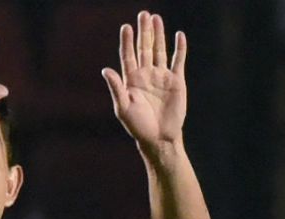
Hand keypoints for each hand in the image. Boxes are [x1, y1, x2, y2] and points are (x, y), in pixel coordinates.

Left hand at [102, 11, 188, 146]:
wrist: (159, 138)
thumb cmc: (138, 125)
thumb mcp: (123, 108)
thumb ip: (116, 88)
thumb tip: (105, 69)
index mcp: (131, 79)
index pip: (128, 55)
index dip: (127, 41)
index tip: (126, 27)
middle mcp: (146, 74)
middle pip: (144, 48)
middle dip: (144, 31)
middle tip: (143, 14)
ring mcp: (161, 76)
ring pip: (160, 50)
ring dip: (159, 35)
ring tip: (156, 18)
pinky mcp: (176, 81)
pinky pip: (178, 61)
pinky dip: (179, 48)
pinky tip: (179, 35)